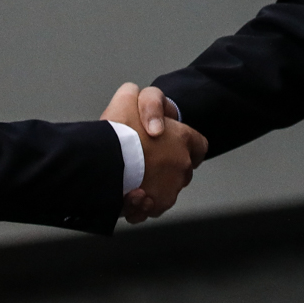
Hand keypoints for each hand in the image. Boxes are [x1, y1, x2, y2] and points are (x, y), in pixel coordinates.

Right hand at [101, 83, 206, 223]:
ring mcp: (172, 187)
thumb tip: (135, 97)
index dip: (187, 145)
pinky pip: (153, 207)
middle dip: (166, 167)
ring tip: (131, 180)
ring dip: (153, 186)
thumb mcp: (126, 97)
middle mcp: (183, 165)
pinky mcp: (157, 205)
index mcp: (183, 139)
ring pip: (166, 189)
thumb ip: (136, 95)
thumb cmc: (117, 132)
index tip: (173, 147)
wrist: (104, 162)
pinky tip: (128, 194)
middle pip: (182, 169)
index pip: (199, 145)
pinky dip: (142, 204)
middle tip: (144, 163)